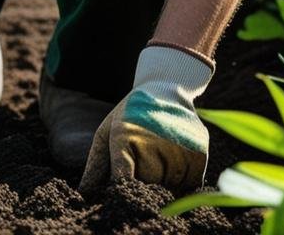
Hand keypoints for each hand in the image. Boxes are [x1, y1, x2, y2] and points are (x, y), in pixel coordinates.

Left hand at [80, 45, 212, 193]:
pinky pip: (190, 184)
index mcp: (124, 137)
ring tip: (160, 157)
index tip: (122, 194)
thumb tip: (83, 197)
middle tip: (144, 161)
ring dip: (164, 182)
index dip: (123, 192)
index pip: (123, 181)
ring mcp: (179, 147)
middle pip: (147, 185)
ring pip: (170, 187)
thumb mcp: (107, 134)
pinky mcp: (199, 152)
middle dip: (143, 181)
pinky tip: (176, 161)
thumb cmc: (130, 117)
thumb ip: (96, 167)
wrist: (166, 88)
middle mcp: (153, 142)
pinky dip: (183, 181)